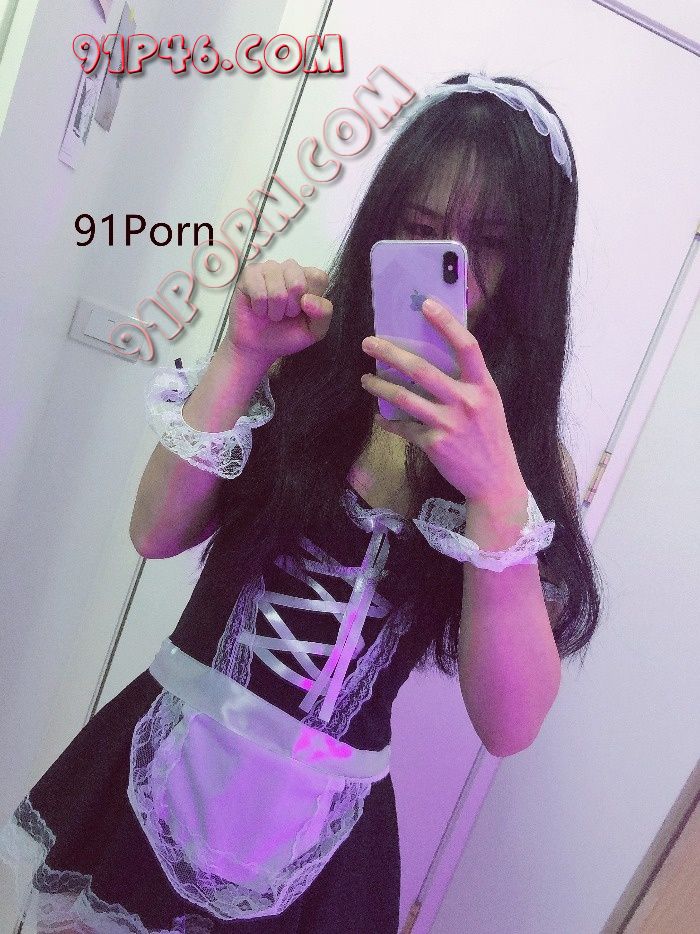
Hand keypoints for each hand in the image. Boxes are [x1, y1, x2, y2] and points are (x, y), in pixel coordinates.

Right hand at [224, 259, 332, 366]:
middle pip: (297, 282)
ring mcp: (269, 269)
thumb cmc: (287, 335)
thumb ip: (323, 313)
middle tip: (285, 314)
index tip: (303, 311)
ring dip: (274, 310)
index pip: (318, 277)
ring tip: (272, 313)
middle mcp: (290, 269)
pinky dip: (260, 308)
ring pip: (277, 288)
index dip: (311, 301)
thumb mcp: (315, 330)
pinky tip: (259, 310)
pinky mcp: (249, 274)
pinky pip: (258, 291)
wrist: (260, 347)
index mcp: (309, 278)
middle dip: (291, 307)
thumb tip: (307, 299)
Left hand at [360, 297, 526, 505]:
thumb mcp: (489, 405)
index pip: (467, 346)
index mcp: (484, 386)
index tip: (425, 304)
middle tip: (368, 342)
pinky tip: (381, 417)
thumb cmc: (490, 439)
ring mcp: (449, 423)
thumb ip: (467, 383)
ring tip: (365, 379)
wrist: (495, 482)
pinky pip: (404, 427)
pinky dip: (389, 421)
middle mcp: (467, 401)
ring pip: (405, 397)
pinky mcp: (434, 443)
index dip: (446, 323)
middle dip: (390, 353)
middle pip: (422, 369)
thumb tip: (436, 359)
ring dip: (380, 386)